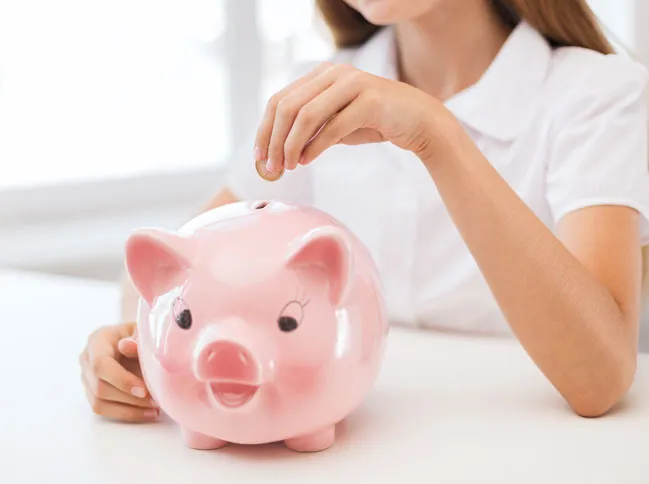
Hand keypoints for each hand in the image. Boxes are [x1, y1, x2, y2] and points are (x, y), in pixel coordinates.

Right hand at [80, 322, 158, 421]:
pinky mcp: (92, 392)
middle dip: (129, 398)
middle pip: (99, 387)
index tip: (143, 391)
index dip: (121, 380)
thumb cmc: (139, 334)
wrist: (133, 338)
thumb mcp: (141, 331)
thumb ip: (135, 339)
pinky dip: (126, 414)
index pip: (101, 365)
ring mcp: (87, 377)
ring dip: (129, 410)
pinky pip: (104, 409)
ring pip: (99, 402)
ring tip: (154, 410)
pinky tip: (147, 413)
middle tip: (155, 401)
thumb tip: (127, 346)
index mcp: (97, 341)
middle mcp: (87, 360)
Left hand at [253, 62, 454, 173]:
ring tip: (289, 166)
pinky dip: (315, 147)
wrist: (419, 121)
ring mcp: (353, 83)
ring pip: (307, 115)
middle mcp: (335, 73)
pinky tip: (307, 160)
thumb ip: (309, 130)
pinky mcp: (371, 100)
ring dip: (292, 145)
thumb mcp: (335, 124)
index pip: (280, 100)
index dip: (264, 129)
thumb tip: (277, 152)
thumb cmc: (374, 122)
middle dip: (274, 140)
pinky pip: (333, 126)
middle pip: (288, 106)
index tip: (259, 156)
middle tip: (272, 167)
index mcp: (322, 75)